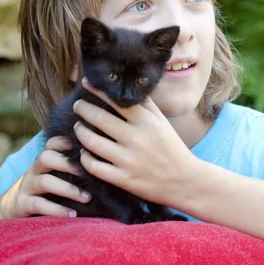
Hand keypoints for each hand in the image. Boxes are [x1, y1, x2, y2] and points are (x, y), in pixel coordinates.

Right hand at [0, 136, 91, 218]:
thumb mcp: (54, 175)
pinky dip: (57, 210)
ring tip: (87, 198)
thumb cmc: (44, 190)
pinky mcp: (22, 204)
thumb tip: (104, 165)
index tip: (86, 146)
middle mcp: (33, 170)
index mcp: (43, 160)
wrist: (13, 208)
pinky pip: (39, 204)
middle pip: (46, 157)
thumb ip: (71, 169)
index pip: (52, 143)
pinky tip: (73, 215)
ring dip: (68, 189)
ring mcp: (26, 186)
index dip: (66, 141)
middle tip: (90, 174)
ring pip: (45, 182)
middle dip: (69, 165)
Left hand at [73, 78, 199, 208]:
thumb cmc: (172, 148)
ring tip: (79, 128)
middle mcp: (137, 139)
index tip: (86, 83)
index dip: (97, 90)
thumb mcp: (162, 122)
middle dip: (83, 109)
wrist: (186, 181)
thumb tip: (129, 85)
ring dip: (80, 132)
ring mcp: (129, 160)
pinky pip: (94, 166)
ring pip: (92, 142)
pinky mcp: (124, 179)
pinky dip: (85, 157)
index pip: (117, 100)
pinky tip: (85, 152)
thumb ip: (146, 105)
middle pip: (99, 118)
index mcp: (147, 122)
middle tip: (77, 106)